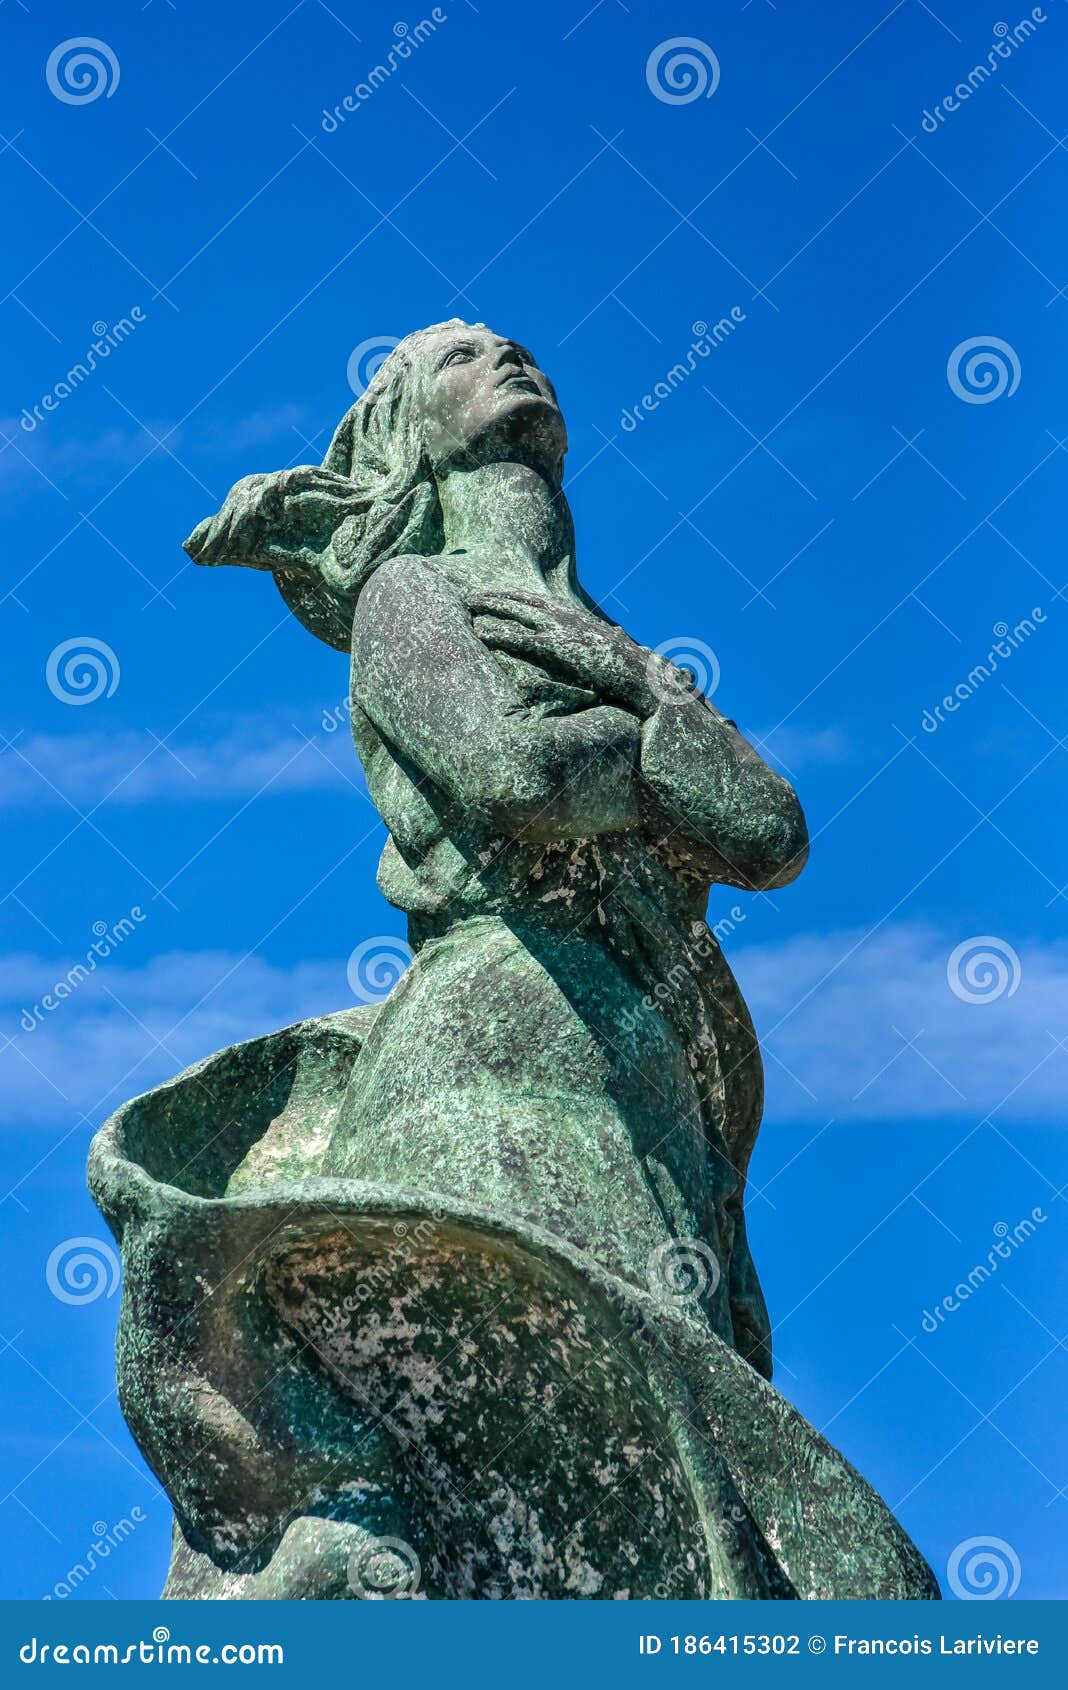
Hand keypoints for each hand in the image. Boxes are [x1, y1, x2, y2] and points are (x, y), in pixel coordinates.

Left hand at [469, 590, 656, 715]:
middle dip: (495, 596)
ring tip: (467, 606)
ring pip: (516, 613)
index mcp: (575, 616)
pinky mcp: (557, 648)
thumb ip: (610, 635)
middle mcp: (566, 617)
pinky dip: (499, 633)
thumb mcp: (619, 644)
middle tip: (470, 595)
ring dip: (490, 608)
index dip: (512, 595)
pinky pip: (520, 638)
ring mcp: (561, 630)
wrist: (643, 677)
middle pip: (521, 600)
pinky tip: (481, 632)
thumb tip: (618, 631)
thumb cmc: (632, 667)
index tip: (493, 593)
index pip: (537, 600)